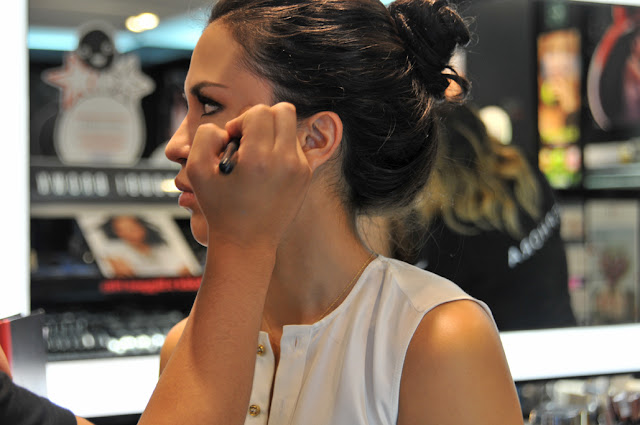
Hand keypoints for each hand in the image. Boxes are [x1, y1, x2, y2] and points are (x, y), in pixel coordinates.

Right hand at [186, 102, 311, 250]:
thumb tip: (227, 130)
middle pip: (283, 111)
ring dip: (272, 133)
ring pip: (291, 127)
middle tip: (246, 141)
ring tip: (255, 155)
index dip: (240, 121)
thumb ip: (205, 137)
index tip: (232, 141)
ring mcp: (300, 169)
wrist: (247, 243)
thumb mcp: (197, 171)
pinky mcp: (306, 176)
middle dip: (261, 120)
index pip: (258, 112)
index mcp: (260, 158)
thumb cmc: (220, 209)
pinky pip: (295, 146)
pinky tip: (266, 169)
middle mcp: (286, 161)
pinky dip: (280, 149)